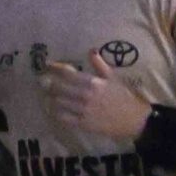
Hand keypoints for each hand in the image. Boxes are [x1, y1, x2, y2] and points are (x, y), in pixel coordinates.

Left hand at [39, 49, 155, 142]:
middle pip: (59, 87)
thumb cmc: (124, 96)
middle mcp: (85, 95)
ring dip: (50, 98)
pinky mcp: (83, 124)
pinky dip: (56, 113)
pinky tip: (53, 110)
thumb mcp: (114, 78)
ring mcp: (83, 111)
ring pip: (59, 102)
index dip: (55, 67)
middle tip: (42, 81)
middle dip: (48, 83)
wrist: (134, 119)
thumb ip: (100, 64)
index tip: (47, 65)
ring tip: (45, 95)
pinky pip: (64, 118)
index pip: (67, 73)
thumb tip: (91, 50)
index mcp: (93, 82)